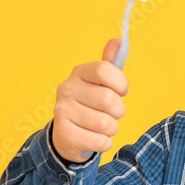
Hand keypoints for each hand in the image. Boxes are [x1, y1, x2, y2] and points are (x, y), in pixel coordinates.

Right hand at [51, 38, 129, 163]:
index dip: (120, 83)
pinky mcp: (64, 134)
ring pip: (106, 124)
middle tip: (111, 113)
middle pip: (109, 100)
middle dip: (118, 111)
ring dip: (111, 129)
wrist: (68, 135)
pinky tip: (95, 138)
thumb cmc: (90, 105)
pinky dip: (104, 143)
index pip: (104, 70)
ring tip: (102, 127)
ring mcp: (63, 111)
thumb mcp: (100, 84)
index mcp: (79, 73)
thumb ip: (110, 65)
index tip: (121, 91)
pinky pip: (100, 142)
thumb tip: (118, 41)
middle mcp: (67, 89)